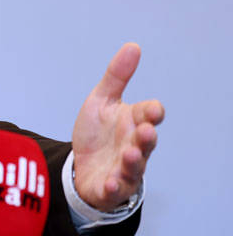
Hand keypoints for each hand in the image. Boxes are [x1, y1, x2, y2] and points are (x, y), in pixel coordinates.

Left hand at [71, 43, 164, 211]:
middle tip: (145, 131)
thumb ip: (116, 76)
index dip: (151, 112)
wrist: (82, 165)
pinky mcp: (111, 186)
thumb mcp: (101, 100)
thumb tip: (133, 46)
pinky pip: (116, 188)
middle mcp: (134, 145)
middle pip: (146, 142)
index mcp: (133, 122)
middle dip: (147, 137)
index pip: (148, 114)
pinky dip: (114, 186)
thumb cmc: (98, 132)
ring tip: (130, 154)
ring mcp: (125, 168)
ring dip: (134, 161)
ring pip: (135, 167)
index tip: (153, 110)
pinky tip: (110, 182)